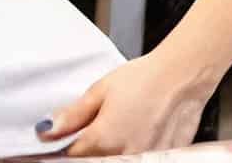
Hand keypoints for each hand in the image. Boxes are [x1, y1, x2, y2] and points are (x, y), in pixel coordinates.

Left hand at [37, 49, 217, 156]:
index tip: (62, 138)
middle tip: (99, 126)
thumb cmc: (145, 79)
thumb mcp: (100, 91)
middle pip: (94, 160)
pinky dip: (131, 149)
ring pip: (115, 160)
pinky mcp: (162, 159)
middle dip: (88, 148)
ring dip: (110, 150)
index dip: (64, 145)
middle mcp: (124, 155)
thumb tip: (47, 129)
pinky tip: (137, 130)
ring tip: (123, 125)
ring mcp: (145, 160)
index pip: (71, 155)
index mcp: (103, 139)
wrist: (183, 77)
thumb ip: (73, 115)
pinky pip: (138, 159)